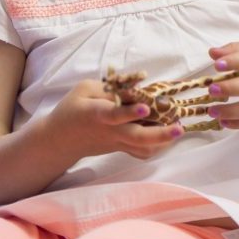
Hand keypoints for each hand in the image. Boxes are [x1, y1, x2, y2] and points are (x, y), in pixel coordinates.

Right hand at [45, 79, 183, 158]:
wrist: (59, 141)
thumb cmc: (72, 110)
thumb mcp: (84, 90)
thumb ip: (111, 87)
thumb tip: (138, 86)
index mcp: (97, 114)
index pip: (113, 115)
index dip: (129, 112)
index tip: (145, 107)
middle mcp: (110, 131)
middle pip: (136, 137)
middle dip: (160, 134)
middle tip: (179, 128)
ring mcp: (117, 143)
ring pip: (142, 147)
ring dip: (162, 141)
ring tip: (177, 128)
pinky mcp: (120, 148)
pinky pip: (141, 151)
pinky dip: (156, 146)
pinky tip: (168, 136)